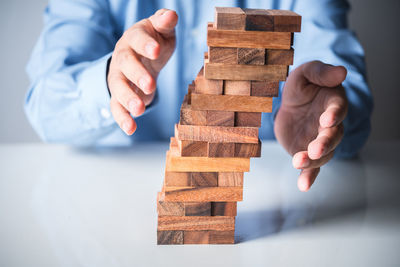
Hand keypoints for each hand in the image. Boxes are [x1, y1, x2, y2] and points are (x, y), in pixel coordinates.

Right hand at [107, 9, 177, 134]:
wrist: (141, 57)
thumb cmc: (154, 42)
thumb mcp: (161, 31)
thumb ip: (165, 23)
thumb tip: (171, 15)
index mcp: (134, 38)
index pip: (137, 39)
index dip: (145, 44)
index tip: (156, 50)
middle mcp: (123, 57)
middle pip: (125, 64)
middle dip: (137, 74)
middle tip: (150, 85)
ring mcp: (119, 77)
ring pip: (118, 87)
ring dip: (127, 98)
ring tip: (139, 110)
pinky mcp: (119, 95)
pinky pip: (116, 106)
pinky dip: (122, 118)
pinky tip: (131, 129)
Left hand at [274, 61, 347, 191]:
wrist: (291, 104)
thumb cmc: (302, 86)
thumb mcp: (305, 73)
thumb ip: (320, 72)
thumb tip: (342, 71)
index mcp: (333, 103)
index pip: (338, 109)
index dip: (335, 115)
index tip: (327, 120)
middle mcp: (330, 125)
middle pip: (333, 136)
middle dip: (325, 143)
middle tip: (315, 149)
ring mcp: (319, 140)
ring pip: (323, 154)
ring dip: (313, 160)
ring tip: (299, 162)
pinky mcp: (307, 151)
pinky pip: (311, 167)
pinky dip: (309, 177)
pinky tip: (303, 186)